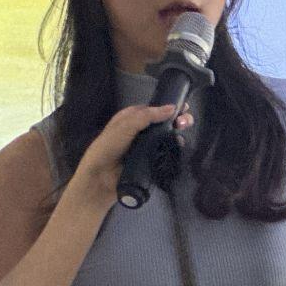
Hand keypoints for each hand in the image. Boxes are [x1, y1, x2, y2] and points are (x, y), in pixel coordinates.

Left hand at [61, 103, 190, 212]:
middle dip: (177, 119)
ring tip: (182, 132)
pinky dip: (175, 147)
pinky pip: (167, 151)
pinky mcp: (152, 160)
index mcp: (131, 118)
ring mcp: (147, 146)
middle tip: (184, 122)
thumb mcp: (125, 126)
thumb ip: (147, 116)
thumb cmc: (108, 148)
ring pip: (168, 136)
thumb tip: (173, 108)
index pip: (154, 109)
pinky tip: (179, 145)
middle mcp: (141, 130)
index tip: (183, 107)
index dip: (169, 106)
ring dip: (178, 132)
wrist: (101, 178)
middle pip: (164, 121)